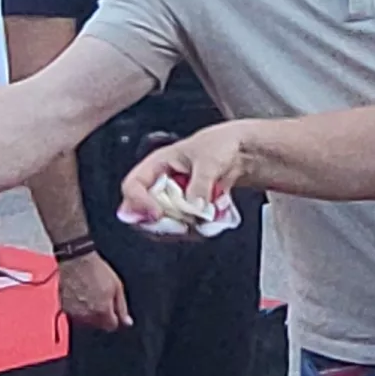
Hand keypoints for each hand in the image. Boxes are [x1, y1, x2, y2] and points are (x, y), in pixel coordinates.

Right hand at [55, 250, 129, 331]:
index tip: (113, 309)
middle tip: (101, 298)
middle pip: (99, 325)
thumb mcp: (117, 287)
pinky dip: (78, 309)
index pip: (111, 326)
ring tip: (90, 295)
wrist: (76, 260)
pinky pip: (75, 315)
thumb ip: (122, 308)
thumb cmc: (97, 270)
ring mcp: (75, 313)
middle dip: (102, 316)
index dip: (114, 317)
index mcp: (103, 311)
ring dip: (90, 313)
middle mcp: (88, 316)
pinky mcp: (65, 308)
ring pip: (86, 321)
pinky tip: (80, 296)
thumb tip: (127, 323)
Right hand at [119, 125, 250, 229]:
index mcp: (157, 165)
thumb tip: (195, 205)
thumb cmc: (220, 145)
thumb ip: (201, 183)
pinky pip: (182, 228)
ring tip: (202, 220)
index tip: (157, 214)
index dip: (139, 202)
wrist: (241, 152)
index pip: (133, 185)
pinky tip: (209, 222)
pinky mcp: (187, 212)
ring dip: (180, 228)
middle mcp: (160, 184)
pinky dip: (194, 230)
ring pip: (163, 224)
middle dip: (161, 223)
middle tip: (183, 224)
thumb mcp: (209, 160)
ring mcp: (173, 200)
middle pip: (143, 212)